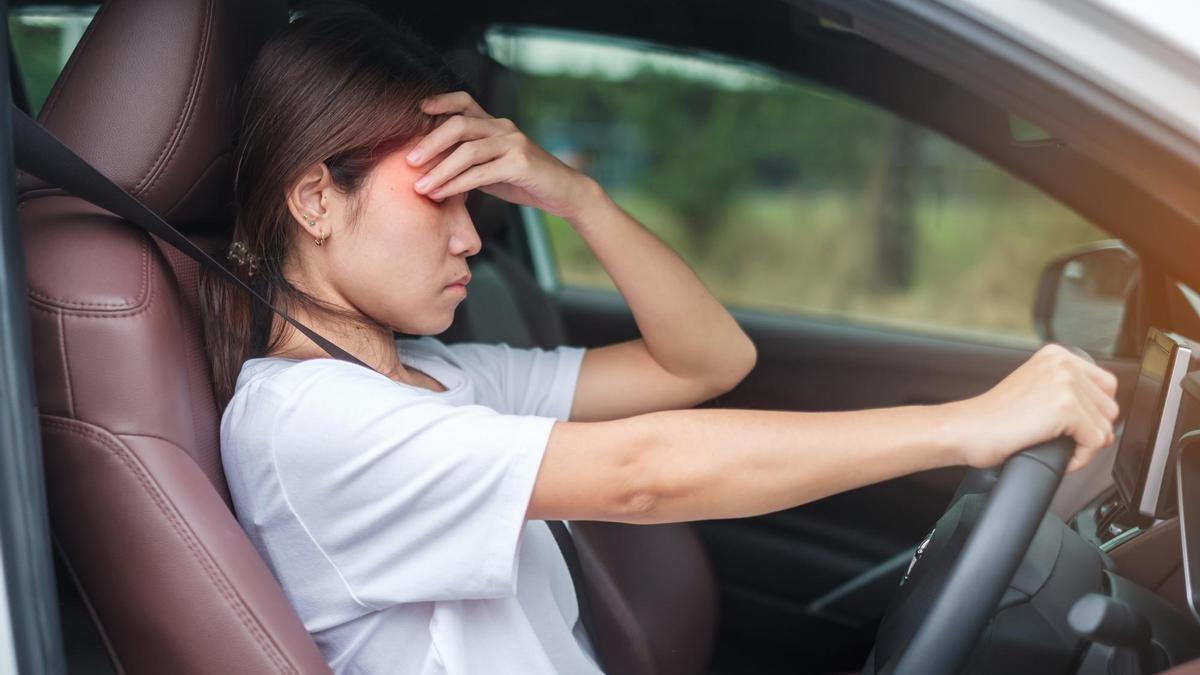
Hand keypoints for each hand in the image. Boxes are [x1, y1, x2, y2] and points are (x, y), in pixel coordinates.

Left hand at [405, 91, 600, 218]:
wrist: (564, 193)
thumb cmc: (524, 181)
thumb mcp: (493, 167)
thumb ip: (469, 161)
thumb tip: (432, 166)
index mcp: (496, 124)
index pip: (465, 102)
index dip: (441, 101)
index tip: (418, 109)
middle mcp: (504, 128)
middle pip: (459, 124)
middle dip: (431, 142)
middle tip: (409, 161)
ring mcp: (513, 144)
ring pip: (467, 151)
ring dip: (439, 170)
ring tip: (419, 186)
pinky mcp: (520, 164)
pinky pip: (480, 173)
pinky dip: (456, 184)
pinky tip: (441, 194)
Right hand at [950, 343, 1119, 471]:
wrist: (966, 429)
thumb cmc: (991, 417)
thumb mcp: (1033, 387)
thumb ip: (1063, 387)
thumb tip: (1097, 410)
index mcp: (1056, 355)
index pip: (1106, 385)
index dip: (1093, 413)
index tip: (1074, 427)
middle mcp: (1063, 363)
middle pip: (1109, 407)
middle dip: (1091, 431)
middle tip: (1065, 442)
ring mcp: (1065, 384)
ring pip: (1106, 426)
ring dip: (1086, 446)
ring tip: (1059, 449)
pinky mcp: (1066, 408)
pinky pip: (1096, 442)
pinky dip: (1081, 458)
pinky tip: (1060, 457)